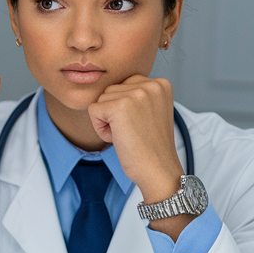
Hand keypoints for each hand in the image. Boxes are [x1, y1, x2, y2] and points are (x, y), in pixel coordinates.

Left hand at [87, 76, 192, 238]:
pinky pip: (92, 110)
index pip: (124, 85)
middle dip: (114, 113)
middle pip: (111, 91)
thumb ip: (137, 95)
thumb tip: (110, 87)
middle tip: (134, 131)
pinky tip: (119, 137)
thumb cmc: (150, 146)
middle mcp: (151, 84)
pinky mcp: (120, 106)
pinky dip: (100, 128)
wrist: (158, 169)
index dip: (125, 108)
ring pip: (101, 100)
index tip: (142, 124)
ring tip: (129, 134)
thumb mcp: (150, 111)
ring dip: (107, 121)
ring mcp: (136, 94)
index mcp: (161, 83)